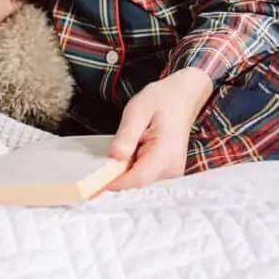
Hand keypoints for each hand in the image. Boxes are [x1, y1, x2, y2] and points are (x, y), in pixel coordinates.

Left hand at [107, 68, 212, 189]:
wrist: (183, 96)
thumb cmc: (162, 100)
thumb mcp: (138, 110)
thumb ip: (127, 134)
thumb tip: (114, 157)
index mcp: (166, 153)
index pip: (138, 178)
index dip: (115, 181)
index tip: (95, 178)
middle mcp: (172, 168)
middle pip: (137, 181)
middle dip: (118, 172)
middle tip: (107, 153)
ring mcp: (171, 172)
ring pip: (139, 179)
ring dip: (125, 167)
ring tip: (126, 143)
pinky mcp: (167, 170)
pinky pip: (144, 174)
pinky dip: (133, 165)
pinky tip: (132, 148)